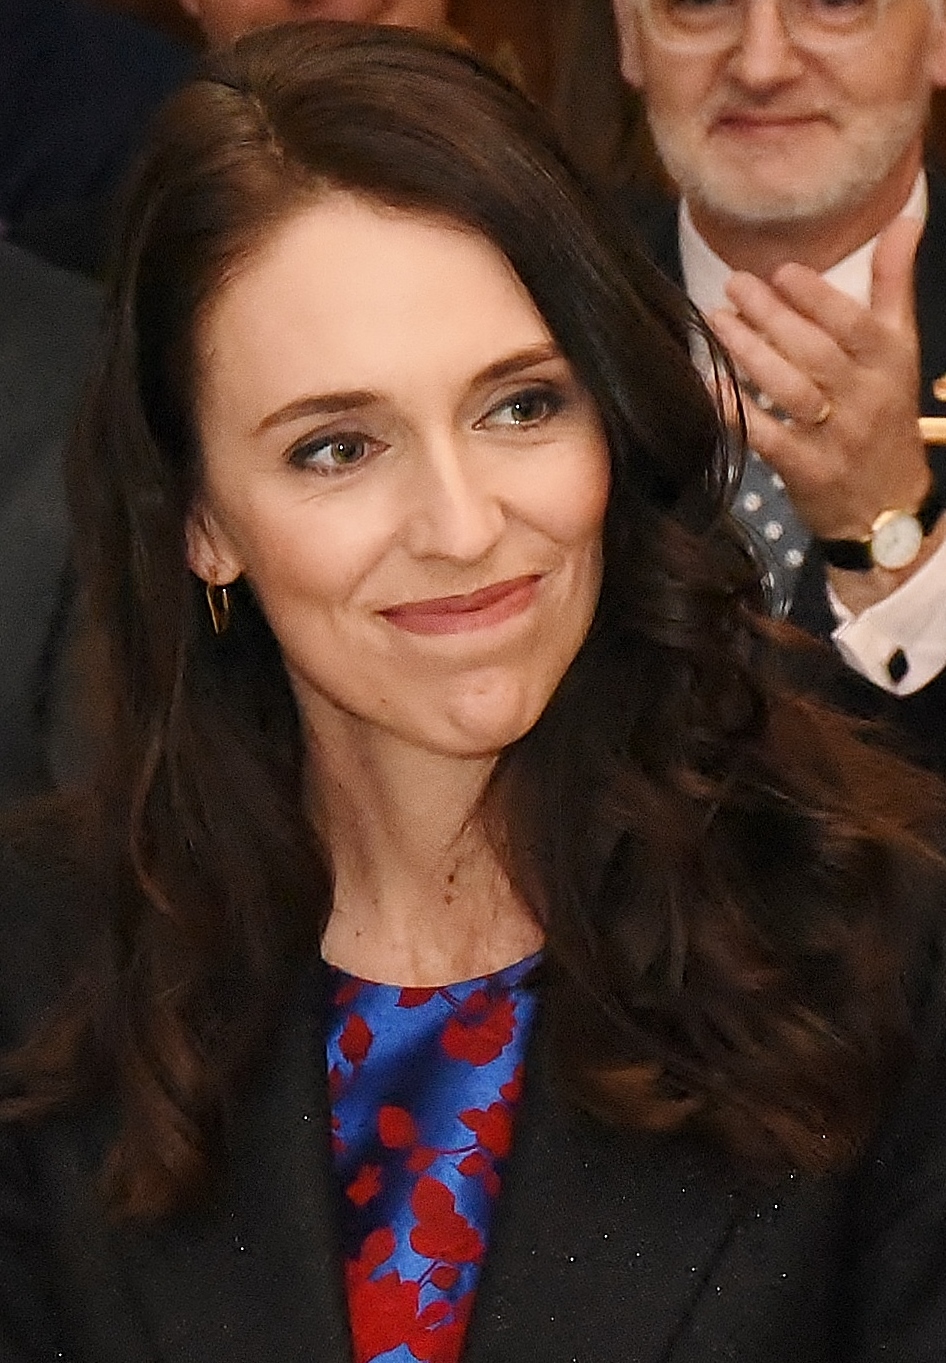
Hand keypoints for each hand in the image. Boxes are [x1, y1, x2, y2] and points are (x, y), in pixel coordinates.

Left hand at [708, 218, 930, 586]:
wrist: (888, 505)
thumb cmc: (884, 414)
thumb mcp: (900, 349)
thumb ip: (894, 284)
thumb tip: (905, 217)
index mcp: (888, 361)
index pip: (852, 323)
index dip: (816, 296)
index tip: (780, 272)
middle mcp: (864, 397)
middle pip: (814, 351)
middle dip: (771, 316)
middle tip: (733, 286)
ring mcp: (834, 437)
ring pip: (789, 389)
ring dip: (748, 353)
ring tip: (716, 321)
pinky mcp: (805, 470)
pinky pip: (767, 436)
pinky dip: (736, 410)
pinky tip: (708, 383)